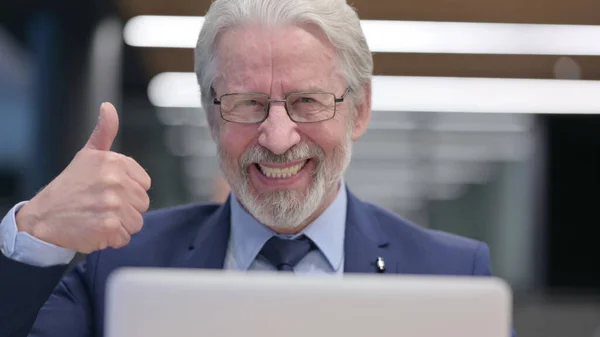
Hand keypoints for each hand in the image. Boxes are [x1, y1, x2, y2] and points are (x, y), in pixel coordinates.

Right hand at [15, 103, 151, 253]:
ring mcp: (112, 204)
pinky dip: (112, 239)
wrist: (42, 218)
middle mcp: (115, 181)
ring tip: (97, 217)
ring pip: (136, 222)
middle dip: (125, 209)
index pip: (144, 184)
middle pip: (143, 204)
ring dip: (120, 225)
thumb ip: (104, 132)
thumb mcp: (87, 155)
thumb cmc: (69, 187)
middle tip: (100, 206)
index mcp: (114, 161)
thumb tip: (108, 107)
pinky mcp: (109, 226)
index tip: (107, 191)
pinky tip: (94, 229)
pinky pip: (125, 238)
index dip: (128, 191)